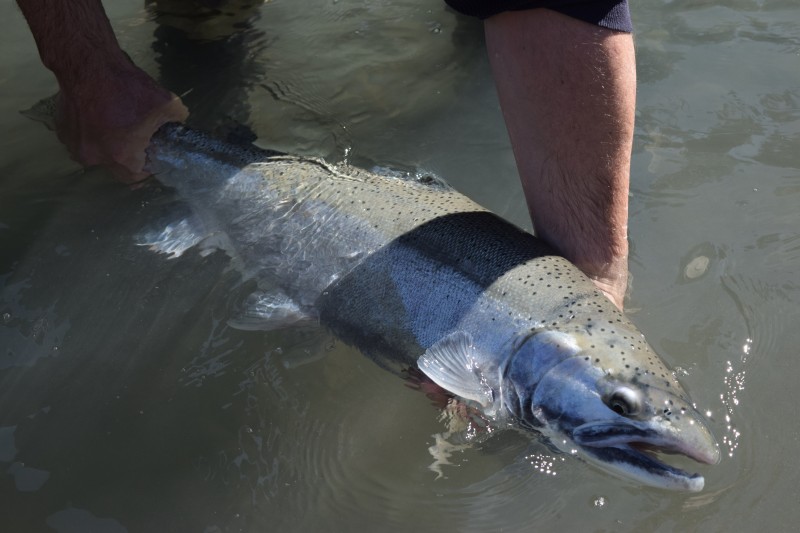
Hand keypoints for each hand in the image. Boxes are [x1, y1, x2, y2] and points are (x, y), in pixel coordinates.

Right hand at [54, 60, 187, 182]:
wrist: (88, 65)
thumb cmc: (127, 87)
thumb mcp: (166, 103)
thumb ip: (177, 118)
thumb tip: (180, 122)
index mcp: (122, 156)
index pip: (137, 176)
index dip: (146, 168)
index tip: (149, 156)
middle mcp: (96, 157)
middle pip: (116, 166)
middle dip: (126, 156)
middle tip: (134, 139)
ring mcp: (75, 145)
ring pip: (96, 153)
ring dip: (106, 144)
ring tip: (114, 124)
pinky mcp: (62, 131)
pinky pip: (80, 139)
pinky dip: (89, 132)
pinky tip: (97, 117)